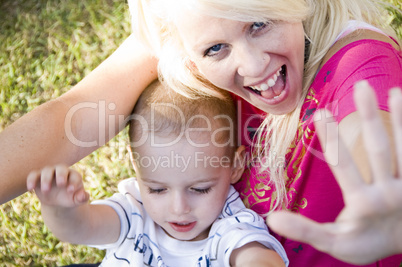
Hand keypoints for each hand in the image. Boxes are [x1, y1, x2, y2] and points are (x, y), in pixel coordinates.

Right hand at [27, 165, 88, 207]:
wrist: (58, 200)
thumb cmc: (70, 198)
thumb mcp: (77, 200)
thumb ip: (82, 198)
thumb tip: (83, 195)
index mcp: (73, 175)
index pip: (75, 176)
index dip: (74, 182)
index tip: (71, 191)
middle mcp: (62, 171)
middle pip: (61, 168)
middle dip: (61, 175)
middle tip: (61, 184)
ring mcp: (49, 173)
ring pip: (47, 171)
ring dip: (46, 179)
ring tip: (46, 191)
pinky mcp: (38, 177)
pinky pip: (33, 174)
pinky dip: (31, 180)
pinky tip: (31, 188)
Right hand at [267, 81, 401, 263]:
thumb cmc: (364, 242)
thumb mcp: (333, 243)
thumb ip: (305, 229)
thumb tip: (272, 218)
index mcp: (363, 204)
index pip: (343, 167)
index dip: (330, 138)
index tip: (319, 112)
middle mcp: (389, 192)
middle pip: (379, 149)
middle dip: (368, 117)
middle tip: (360, 87)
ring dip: (400, 118)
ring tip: (394, 90)